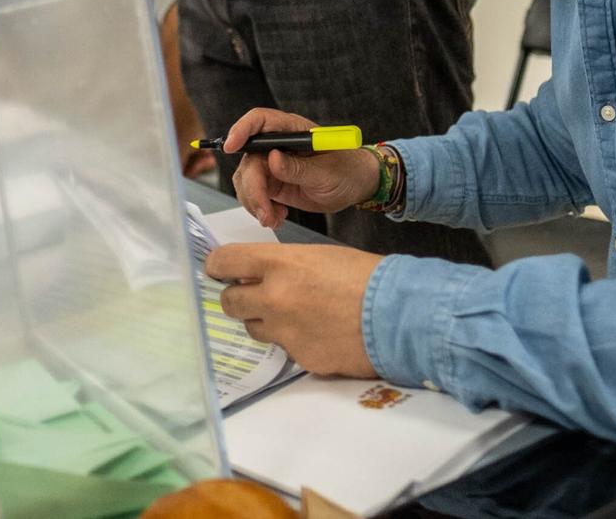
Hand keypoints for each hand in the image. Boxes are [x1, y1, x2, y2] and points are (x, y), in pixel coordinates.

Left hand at [208, 243, 381, 377]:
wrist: (397, 314)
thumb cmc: (365, 277)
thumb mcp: (319, 256)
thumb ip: (284, 266)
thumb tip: (261, 275)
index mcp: (279, 264)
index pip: (224, 261)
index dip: (218, 266)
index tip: (220, 270)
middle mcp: (274, 298)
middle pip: (230, 301)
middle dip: (239, 297)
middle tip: (254, 295)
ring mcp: (285, 333)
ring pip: (254, 328)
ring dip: (265, 321)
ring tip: (296, 314)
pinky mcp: (300, 359)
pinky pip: (285, 350)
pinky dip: (295, 342)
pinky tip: (319, 334)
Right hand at [227, 107, 381, 227]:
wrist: (355, 186)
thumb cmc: (347, 170)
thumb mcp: (327, 172)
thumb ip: (299, 168)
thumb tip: (272, 160)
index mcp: (292, 130)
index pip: (260, 121)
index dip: (242, 130)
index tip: (231, 146)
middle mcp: (277, 145)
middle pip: (248, 159)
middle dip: (253, 188)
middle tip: (265, 211)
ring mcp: (271, 164)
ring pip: (246, 180)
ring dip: (255, 203)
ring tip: (274, 218)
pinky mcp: (271, 183)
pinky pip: (253, 195)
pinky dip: (260, 209)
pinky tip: (278, 216)